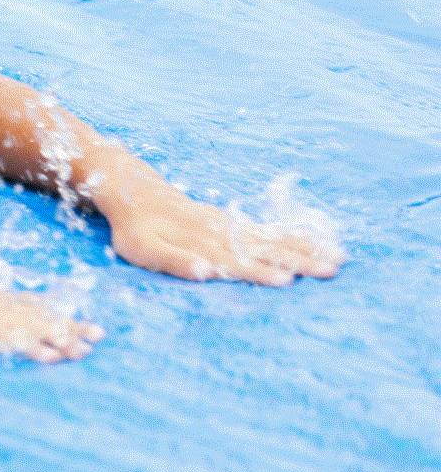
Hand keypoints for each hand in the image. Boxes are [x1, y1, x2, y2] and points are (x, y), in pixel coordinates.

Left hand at [102, 183, 343, 286]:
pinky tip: (314, 240)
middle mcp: (221, 233)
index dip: (261, 271)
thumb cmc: (135, 229)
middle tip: (333, 269)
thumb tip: (205, 272)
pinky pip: (267, 228)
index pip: (237, 261)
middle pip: (265, 248)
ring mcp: (229, 224)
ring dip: (304, 247)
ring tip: (337, 257)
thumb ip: (174, 260)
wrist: (133, 191)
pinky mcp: (231, 220)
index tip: (288, 280)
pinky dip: (292, 235)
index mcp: (201, 244)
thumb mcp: (143, 250)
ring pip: (273, 237)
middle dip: (299, 260)